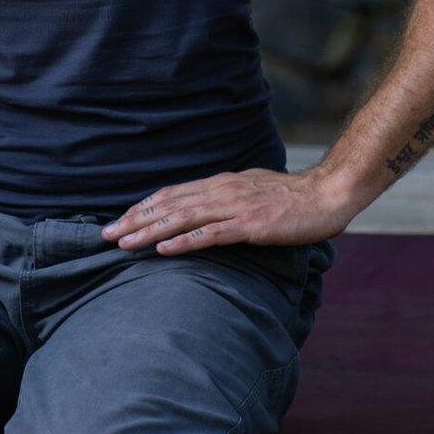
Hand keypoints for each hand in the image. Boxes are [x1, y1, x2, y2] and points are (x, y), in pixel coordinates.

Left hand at [101, 167, 358, 255]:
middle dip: (135, 220)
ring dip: (151, 231)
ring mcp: (236, 207)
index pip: (173, 193)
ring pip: (183, 218)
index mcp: (221, 183)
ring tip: (125, 243)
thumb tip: (203, 206)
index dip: (143, 206)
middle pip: (169, 204)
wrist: (327, 195)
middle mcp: (222, 191)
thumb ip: (226, 197)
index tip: (119, 219)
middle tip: (106, 234)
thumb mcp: (251, 190)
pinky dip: (185, 242)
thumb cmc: (292, 198)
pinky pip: (211, 234)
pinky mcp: (250, 225)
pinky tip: (165, 250)